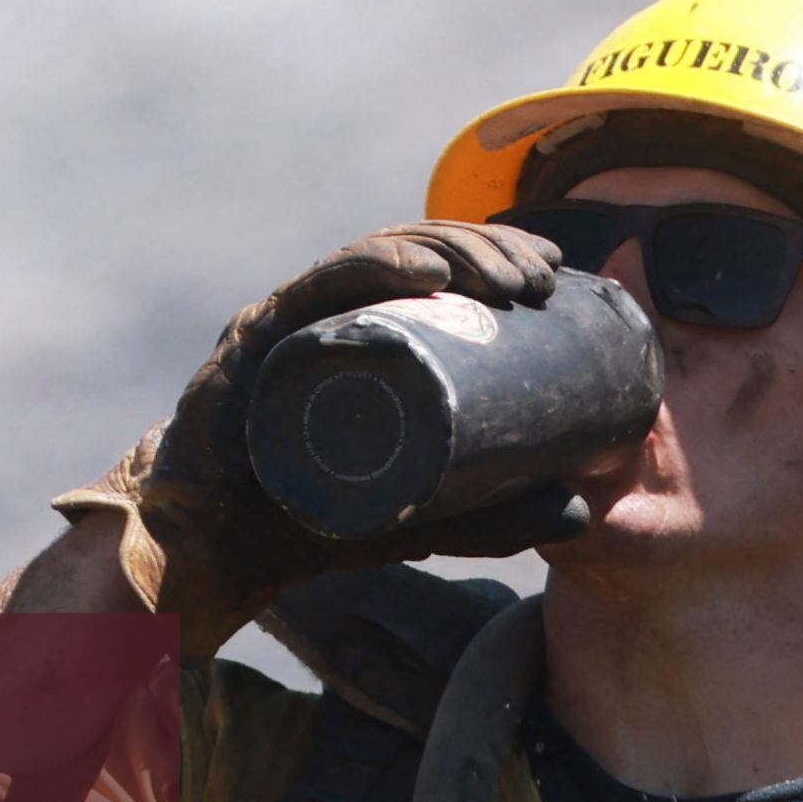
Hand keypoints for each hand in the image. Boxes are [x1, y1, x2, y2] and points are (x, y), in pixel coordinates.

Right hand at [140, 223, 572, 598]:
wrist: (216, 551)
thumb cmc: (310, 521)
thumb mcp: (422, 519)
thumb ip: (493, 517)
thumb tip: (586, 516)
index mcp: (364, 334)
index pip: (438, 272)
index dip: (496, 257)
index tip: (550, 275)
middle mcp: (327, 313)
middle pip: (416, 254)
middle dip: (485, 250)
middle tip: (538, 279)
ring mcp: (291, 318)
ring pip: (378, 256)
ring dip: (447, 251)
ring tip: (503, 277)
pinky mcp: (257, 337)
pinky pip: (320, 287)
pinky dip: (375, 269)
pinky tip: (427, 271)